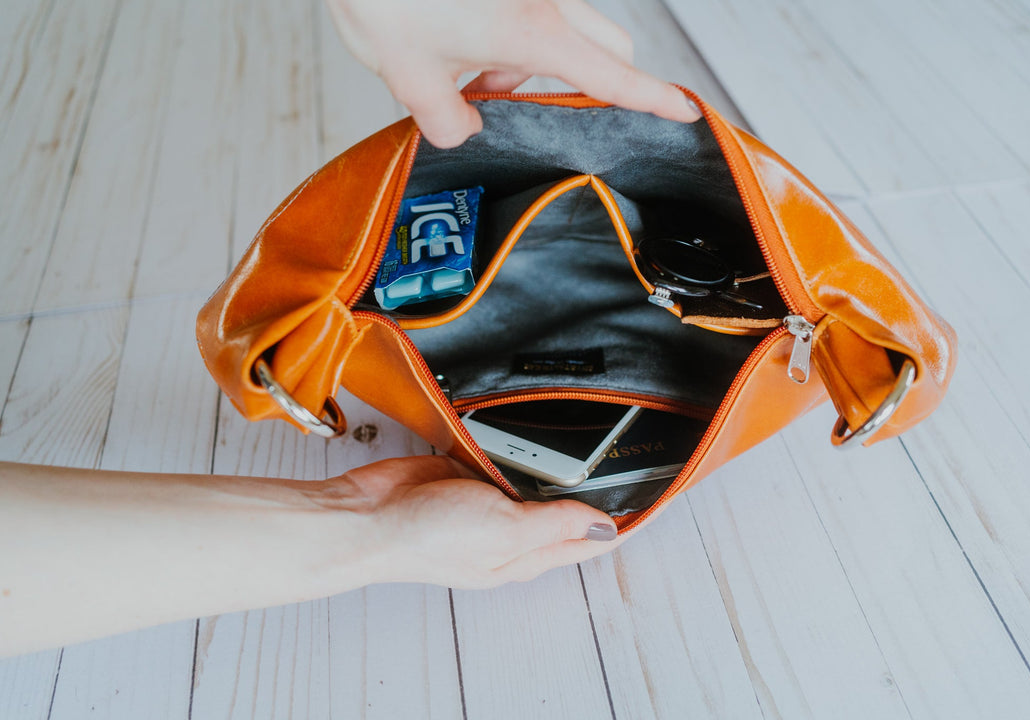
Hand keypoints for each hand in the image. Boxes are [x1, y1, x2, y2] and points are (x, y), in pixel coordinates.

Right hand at [0, 457, 622, 655]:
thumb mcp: (503, 530)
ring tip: (596, 433)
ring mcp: (491, 501)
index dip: (628, 516)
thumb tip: (606, 524)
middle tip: (634, 448)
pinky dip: (520, 446)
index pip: (594, 537)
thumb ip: (554, 523)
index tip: (658, 491)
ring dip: (561, 463)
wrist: (364, 515)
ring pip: (539, 479)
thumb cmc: (424, 537)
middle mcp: (515, 530)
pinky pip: (504, 457)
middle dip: (600, 484)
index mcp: (530, 553)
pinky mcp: (469, 474)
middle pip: (571, 507)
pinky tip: (534, 429)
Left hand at [325, 0, 700, 147]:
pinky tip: (460, 44)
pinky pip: (536, 10)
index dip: (653, 98)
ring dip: (536, 61)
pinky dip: (513, 36)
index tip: (686, 113)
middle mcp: (545, 0)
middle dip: (590, 82)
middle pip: (609, 45)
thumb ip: (448, 123)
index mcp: (532, 31)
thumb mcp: (409, 79)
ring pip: (568, 29)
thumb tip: (467, 128)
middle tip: (531, 108)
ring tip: (470, 77)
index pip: (612, 75)